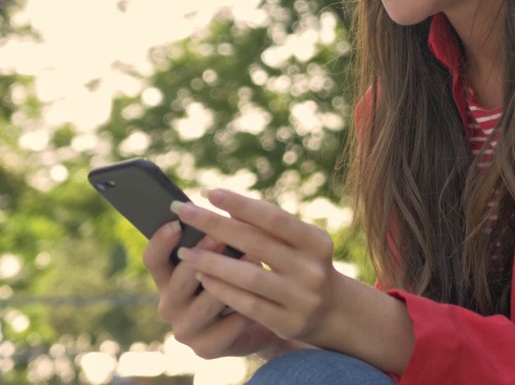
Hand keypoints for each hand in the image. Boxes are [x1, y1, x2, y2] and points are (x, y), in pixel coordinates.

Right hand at [141, 220, 288, 359]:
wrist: (260, 320)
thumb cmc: (239, 278)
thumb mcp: (225, 255)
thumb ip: (217, 237)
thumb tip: (223, 206)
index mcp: (168, 277)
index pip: (153, 259)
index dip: (160, 241)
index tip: (177, 222)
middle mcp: (170, 304)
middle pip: (178, 279)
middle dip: (201, 256)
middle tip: (221, 236)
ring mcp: (185, 329)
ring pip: (204, 303)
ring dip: (229, 281)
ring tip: (253, 259)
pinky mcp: (205, 349)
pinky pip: (226, 327)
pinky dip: (245, 309)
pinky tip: (262, 296)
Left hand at [173, 189, 342, 343]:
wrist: (332, 311)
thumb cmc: (302, 265)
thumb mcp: (296, 244)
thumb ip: (266, 228)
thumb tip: (220, 206)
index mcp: (315, 241)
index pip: (273, 218)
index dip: (241, 204)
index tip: (210, 192)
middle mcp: (311, 269)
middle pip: (256, 243)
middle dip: (215, 225)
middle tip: (183, 211)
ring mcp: (302, 298)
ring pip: (249, 276)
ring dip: (212, 262)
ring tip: (185, 252)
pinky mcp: (288, 322)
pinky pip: (248, 304)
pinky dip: (223, 289)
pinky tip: (202, 278)